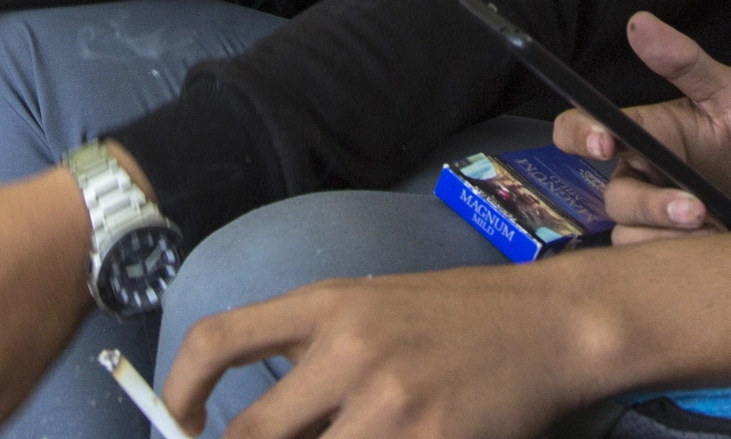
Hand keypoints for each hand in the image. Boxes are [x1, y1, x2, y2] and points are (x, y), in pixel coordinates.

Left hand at [163, 265, 603, 438]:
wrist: (550, 324)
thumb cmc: (460, 318)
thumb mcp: (375, 310)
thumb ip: (314, 356)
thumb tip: (261, 423)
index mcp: (328, 304)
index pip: (221, 339)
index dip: (181, 390)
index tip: (181, 425)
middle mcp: (349, 349)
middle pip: (252, 434)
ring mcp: (390, 403)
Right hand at [551, 12, 730, 239]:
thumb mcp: (729, 92)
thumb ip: (686, 61)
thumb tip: (639, 22)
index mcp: (643, 132)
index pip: (582, 128)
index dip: (581, 134)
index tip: (607, 143)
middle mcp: (637, 173)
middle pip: (611, 195)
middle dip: (650, 204)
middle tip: (695, 207)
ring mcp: (650, 214)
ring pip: (629, 232)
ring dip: (671, 234)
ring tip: (717, 224)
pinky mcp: (666, 246)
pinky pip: (650, 258)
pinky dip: (681, 253)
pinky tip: (716, 241)